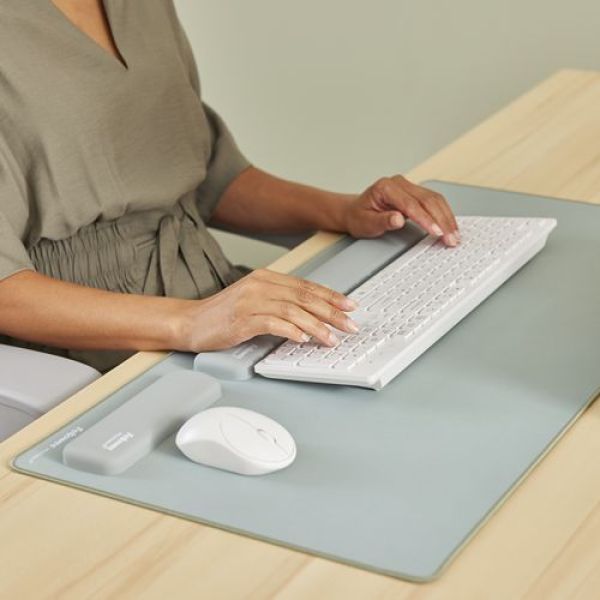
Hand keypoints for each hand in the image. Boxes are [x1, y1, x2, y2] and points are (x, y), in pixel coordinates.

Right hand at [176, 269, 357, 350]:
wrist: (190, 322)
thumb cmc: (223, 315)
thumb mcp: (255, 300)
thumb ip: (280, 302)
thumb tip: (313, 315)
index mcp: (266, 278)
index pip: (307, 286)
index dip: (332, 296)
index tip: (350, 307)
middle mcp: (260, 285)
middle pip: (305, 297)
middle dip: (332, 312)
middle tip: (350, 325)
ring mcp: (250, 301)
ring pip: (293, 310)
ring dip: (317, 326)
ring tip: (331, 339)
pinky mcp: (241, 319)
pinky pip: (273, 323)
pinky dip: (291, 331)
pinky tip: (303, 339)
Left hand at [343, 175, 459, 245]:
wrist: (355, 211)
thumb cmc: (359, 217)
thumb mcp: (366, 223)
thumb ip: (382, 221)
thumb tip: (398, 219)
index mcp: (386, 188)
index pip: (411, 204)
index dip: (426, 219)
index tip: (436, 232)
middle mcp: (400, 184)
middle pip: (428, 200)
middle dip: (442, 220)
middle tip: (451, 238)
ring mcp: (409, 187)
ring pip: (435, 199)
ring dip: (447, 218)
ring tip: (454, 235)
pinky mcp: (415, 193)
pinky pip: (434, 202)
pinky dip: (444, 214)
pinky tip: (450, 226)